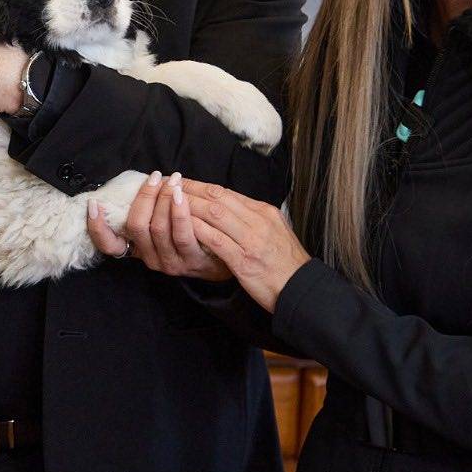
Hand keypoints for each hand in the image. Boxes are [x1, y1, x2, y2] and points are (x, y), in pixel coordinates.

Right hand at [86, 170, 230, 281]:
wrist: (225, 256)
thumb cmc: (194, 232)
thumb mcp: (166, 224)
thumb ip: (151, 207)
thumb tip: (144, 179)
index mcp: (139, 249)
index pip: (108, 245)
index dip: (97, 227)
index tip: (94, 204)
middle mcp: (151, 258)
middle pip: (137, 226)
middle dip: (145, 197)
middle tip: (156, 177)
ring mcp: (170, 262)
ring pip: (158, 228)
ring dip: (164, 199)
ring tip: (173, 181)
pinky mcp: (192, 260)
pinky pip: (183, 234)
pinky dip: (180, 211)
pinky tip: (182, 195)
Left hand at [180, 179, 312, 311]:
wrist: (301, 288)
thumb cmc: (285, 262)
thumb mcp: (274, 230)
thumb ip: (252, 217)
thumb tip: (229, 204)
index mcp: (264, 212)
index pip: (226, 192)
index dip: (201, 186)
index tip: (184, 182)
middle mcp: (258, 221)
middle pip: (218, 198)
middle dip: (191, 191)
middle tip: (170, 186)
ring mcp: (251, 240)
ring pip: (215, 214)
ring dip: (190, 206)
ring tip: (170, 202)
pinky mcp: (244, 260)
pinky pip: (216, 240)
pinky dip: (198, 230)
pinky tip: (183, 226)